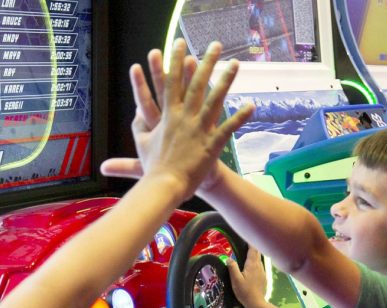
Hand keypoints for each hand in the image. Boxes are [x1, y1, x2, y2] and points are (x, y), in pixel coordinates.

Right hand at [101, 39, 253, 200]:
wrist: (163, 186)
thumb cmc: (152, 167)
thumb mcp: (141, 143)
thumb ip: (139, 127)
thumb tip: (135, 115)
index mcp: (167, 115)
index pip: (172, 81)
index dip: (176, 61)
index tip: (180, 43)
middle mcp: (184, 117)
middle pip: (197, 84)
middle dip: (206, 61)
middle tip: (215, 44)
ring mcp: (199, 129)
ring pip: (215, 100)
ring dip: (226, 80)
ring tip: (235, 63)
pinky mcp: (211, 144)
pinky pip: (228, 127)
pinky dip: (240, 116)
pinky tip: (251, 105)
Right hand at [228, 246, 266, 307]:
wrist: (256, 303)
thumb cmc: (245, 292)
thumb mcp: (235, 280)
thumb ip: (232, 267)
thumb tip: (229, 258)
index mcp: (252, 265)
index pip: (252, 249)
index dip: (250, 242)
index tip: (246, 236)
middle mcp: (259, 266)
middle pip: (257, 252)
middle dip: (253, 246)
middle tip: (247, 242)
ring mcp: (262, 271)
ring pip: (259, 259)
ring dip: (255, 254)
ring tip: (248, 252)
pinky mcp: (264, 277)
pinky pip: (260, 266)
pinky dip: (256, 262)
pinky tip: (252, 266)